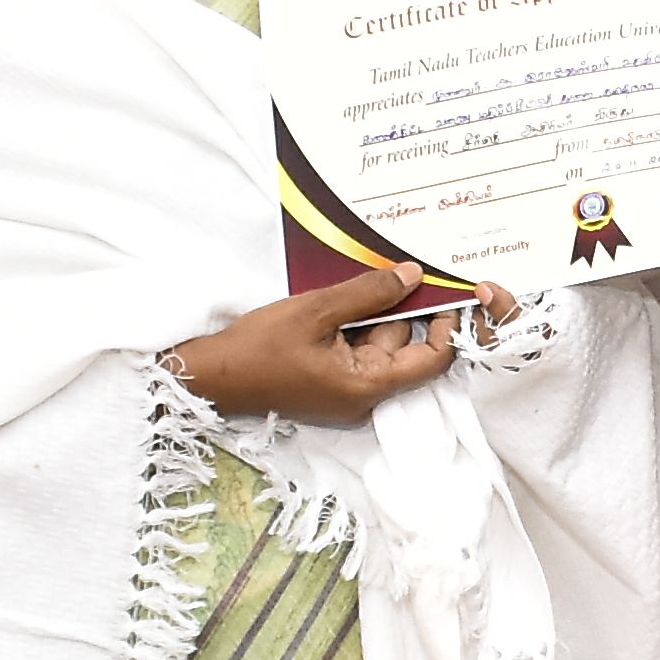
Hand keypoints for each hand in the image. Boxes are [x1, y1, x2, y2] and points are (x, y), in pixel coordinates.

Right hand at [167, 267, 491, 424]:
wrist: (211, 374)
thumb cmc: (259, 347)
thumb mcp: (316, 311)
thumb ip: (368, 293)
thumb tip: (412, 276)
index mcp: (367, 386)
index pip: (431, 360)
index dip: (445, 325)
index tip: (448, 291)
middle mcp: (363, 394)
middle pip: (402, 347)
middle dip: (404, 307)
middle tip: (409, 265)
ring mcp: (345, 388)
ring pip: (377, 342)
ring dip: (376, 310)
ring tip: (373, 270)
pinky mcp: (328, 379)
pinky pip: (355, 346)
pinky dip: (356, 321)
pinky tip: (348, 290)